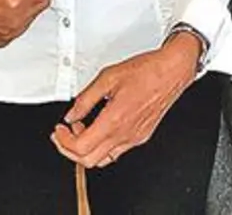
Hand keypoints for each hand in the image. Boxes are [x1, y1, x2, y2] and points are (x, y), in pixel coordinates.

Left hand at [50, 32, 201, 167]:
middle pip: (88, 160)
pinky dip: (102, 147)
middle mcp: (124, 134)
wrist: (172, 72)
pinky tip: (100, 129)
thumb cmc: (146, 71)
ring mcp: (134, 138)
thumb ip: (85, 98)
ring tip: (82, 130)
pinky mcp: (141, 137)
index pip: (80, 147)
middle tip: (64, 134)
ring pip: (102, 160)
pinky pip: (116, 152)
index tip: (59, 130)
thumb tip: (71, 114)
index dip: (63, 141)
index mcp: (114, 119)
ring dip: (86, 150)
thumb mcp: (107, 77)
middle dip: (70, 149)